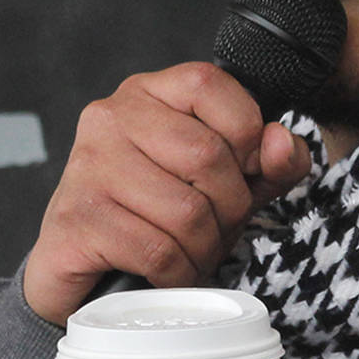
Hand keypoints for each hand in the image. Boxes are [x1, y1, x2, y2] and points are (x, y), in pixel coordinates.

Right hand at [22, 62, 311, 325]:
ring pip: (186, 210)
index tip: (243, 174)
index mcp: (147, 95)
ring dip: (203, 249)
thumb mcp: (222, 185)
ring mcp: (88, 166)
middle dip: (228, 209)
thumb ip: (265, 164)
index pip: (211, 85)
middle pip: (206, 155)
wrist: (76, 268)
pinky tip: (167, 274)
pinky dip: (176, 274)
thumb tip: (281, 144)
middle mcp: (111, 118)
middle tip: (215, 231)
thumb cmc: (152, 218)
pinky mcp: (77, 218)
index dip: (245, 134)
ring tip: (191, 255)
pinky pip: (158, 250)